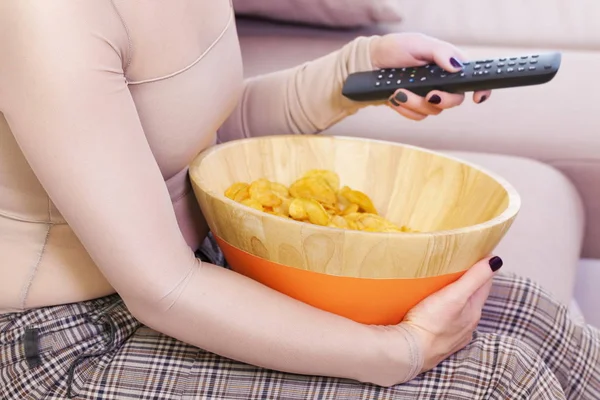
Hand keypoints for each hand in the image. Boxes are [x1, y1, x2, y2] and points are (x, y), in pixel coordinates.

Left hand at [370, 33, 491, 120]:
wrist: (372, 64)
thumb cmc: (396, 48)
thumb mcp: (418, 43)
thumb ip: (440, 53)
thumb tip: (456, 66)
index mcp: (449, 65)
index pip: (472, 78)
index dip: (481, 90)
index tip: (476, 98)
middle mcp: (442, 82)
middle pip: (454, 100)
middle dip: (441, 100)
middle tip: (429, 95)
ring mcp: (428, 96)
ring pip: (432, 111)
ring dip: (414, 103)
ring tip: (398, 90)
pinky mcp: (415, 106)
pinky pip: (416, 116)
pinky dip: (404, 109)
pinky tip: (394, 97)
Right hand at [401, 255, 502, 372]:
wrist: (409, 352)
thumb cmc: (431, 323)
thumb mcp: (455, 295)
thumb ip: (475, 278)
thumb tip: (496, 260)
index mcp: (474, 311)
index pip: (484, 284)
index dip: (483, 268)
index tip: (478, 252)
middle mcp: (468, 324)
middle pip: (472, 297)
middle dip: (468, 282)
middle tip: (459, 264)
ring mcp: (453, 334)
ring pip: (459, 311)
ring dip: (455, 298)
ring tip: (445, 285)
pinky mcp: (437, 340)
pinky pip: (445, 321)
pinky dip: (444, 312)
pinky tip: (434, 310)